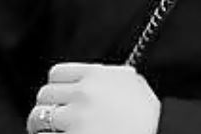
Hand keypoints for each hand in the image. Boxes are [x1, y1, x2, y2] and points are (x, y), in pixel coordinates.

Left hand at [25, 62, 159, 133]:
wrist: (162, 133)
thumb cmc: (149, 119)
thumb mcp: (133, 86)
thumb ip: (110, 76)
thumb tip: (93, 73)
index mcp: (98, 75)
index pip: (57, 73)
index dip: (56, 88)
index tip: (59, 99)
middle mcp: (84, 93)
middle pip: (45, 95)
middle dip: (47, 108)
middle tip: (53, 121)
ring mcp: (76, 118)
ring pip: (38, 118)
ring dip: (41, 127)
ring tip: (51, 133)